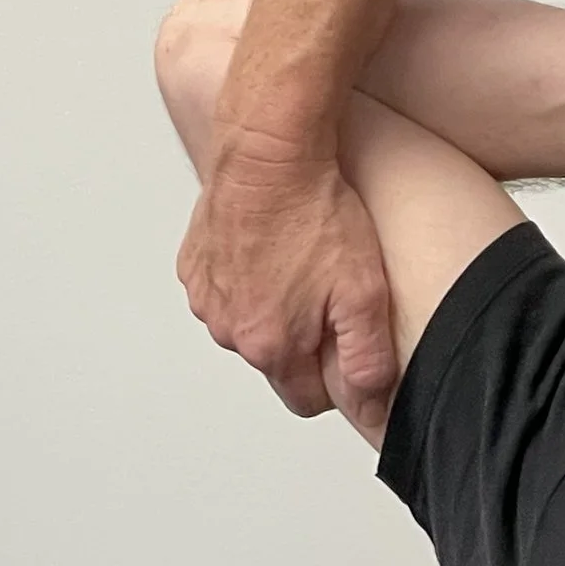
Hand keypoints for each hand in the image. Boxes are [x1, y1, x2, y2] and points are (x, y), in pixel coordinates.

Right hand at [176, 150, 396, 434]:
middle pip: (276, 362)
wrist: (269, 155)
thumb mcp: (363, 293)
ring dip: (274, 308)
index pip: (305, 400)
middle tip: (330, 293)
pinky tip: (274, 250)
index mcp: (268, 345)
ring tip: (302, 265)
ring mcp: (207, 297)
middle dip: (304, 341)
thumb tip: (369, 410)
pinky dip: (249, 280)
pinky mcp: (195, 266)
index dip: (334, 379)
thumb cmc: (315, 214)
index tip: (347, 345)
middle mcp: (228, 329)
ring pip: (249, 326)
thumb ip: (365, 361)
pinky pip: (228, 291)